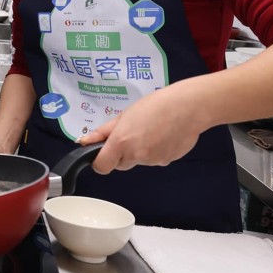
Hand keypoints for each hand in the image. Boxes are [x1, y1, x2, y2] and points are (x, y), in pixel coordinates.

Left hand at [78, 88, 202, 173]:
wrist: (188, 107)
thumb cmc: (155, 105)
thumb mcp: (124, 115)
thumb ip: (103, 132)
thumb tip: (83, 142)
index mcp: (122, 142)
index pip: (102, 167)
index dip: (100, 161)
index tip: (103, 153)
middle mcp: (136, 155)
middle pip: (121, 164)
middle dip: (122, 153)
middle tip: (133, 133)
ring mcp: (153, 161)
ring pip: (139, 161)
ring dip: (141, 151)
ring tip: (151, 130)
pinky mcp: (167, 162)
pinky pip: (155, 160)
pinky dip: (156, 151)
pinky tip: (163, 135)